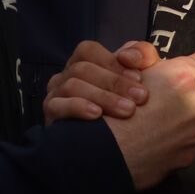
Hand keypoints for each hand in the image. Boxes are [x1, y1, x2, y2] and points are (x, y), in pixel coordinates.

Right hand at [44, 40, 159, 123]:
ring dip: (103, 97)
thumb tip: (127, 55)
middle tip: (140, 98)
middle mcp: (66, 76)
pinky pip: (57, 106)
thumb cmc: (130, 102)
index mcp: (83, 63)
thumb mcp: (142, 75)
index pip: (88, 50)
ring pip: (72, 86)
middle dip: (115, 83)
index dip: (112, 62)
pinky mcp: (51, 115)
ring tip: (127, 110)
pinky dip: (78, 107)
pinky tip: (97, 114)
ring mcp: (56, 95)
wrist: (121, 143)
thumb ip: (142, 55)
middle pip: (82, 69)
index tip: (139, 78)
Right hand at [106, 51, 194, 190]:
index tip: (182, 73)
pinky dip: (171, 144)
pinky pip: (183, 144)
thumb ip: (147, 58)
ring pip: (189, 121)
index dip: (194, 65)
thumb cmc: (111, 105)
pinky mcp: (189, 156)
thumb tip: (158, 62)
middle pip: (194, 96)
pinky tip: (151, 144)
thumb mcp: (124, 66)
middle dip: (178, 99)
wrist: (105, 151)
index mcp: (184, 76)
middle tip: (153, 105)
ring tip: (149, 128)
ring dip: (175, 122)